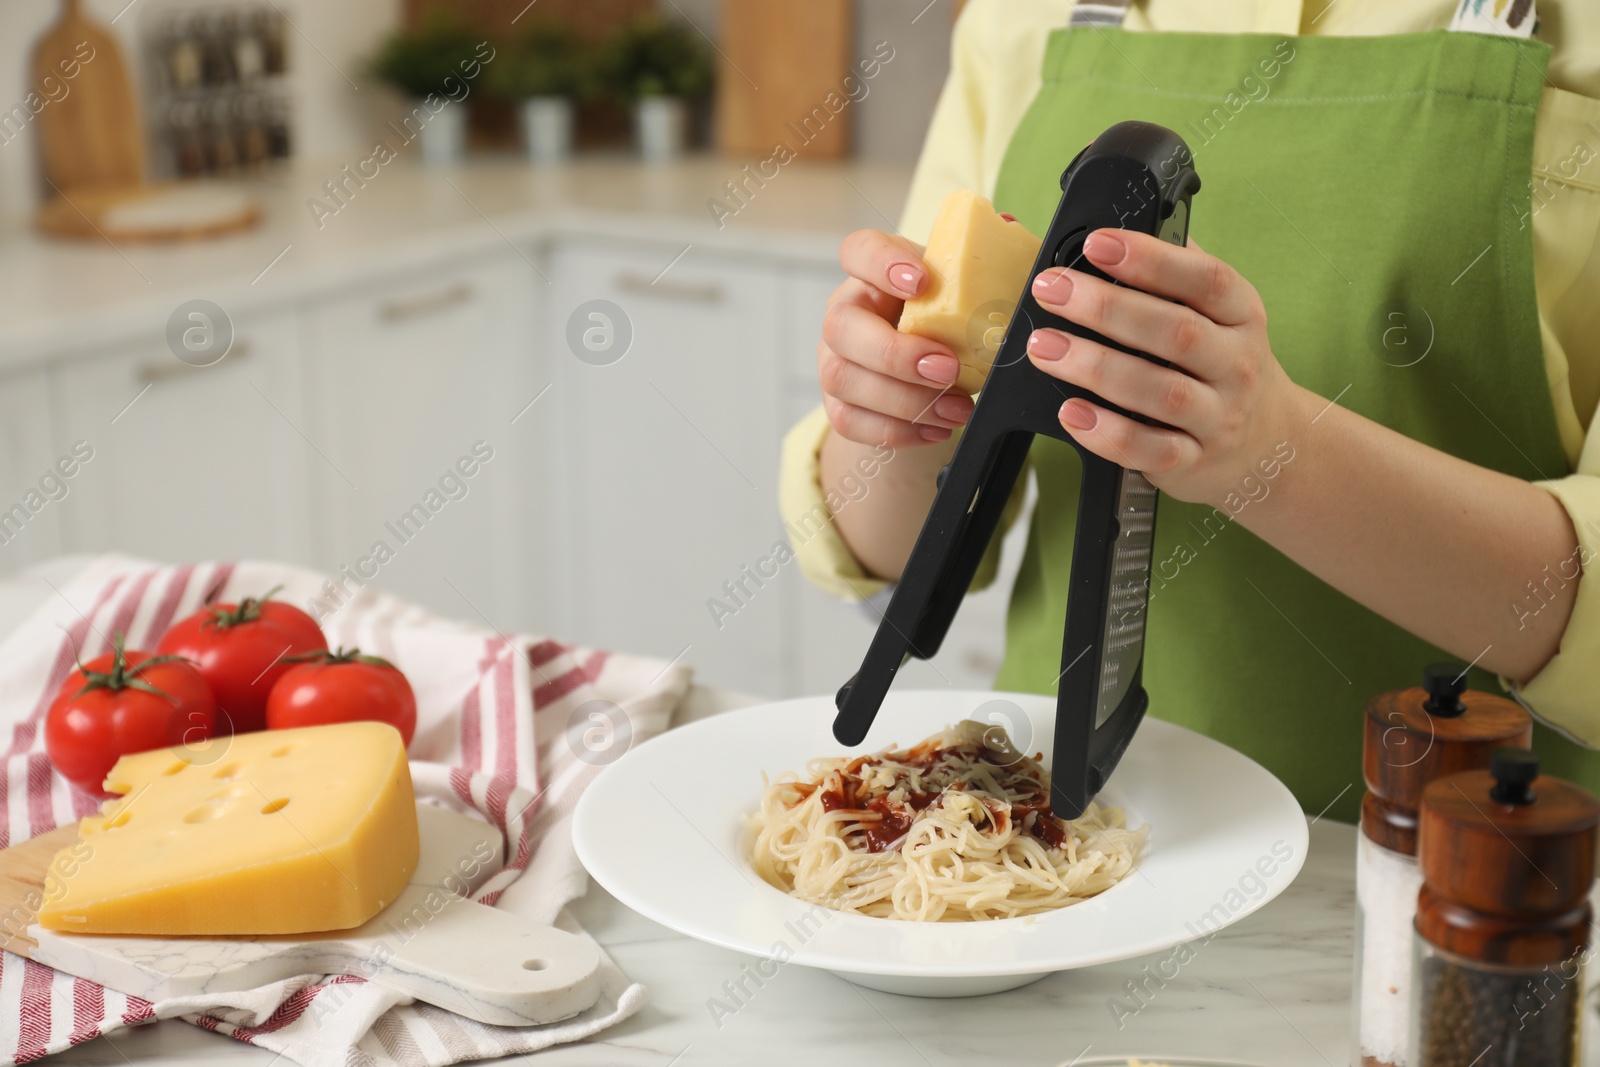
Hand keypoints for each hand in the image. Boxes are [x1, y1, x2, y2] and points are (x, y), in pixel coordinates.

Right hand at [818, 229, 974, 447]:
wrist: (927, 370)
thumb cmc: (947, 320)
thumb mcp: (966, 288)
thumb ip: (984, 262)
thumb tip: (1011, 227)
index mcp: (874, 273)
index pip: (859, 250)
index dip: (882, 263)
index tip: (921, 282)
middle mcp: (848, 312)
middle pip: (840, 326)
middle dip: (895, 353)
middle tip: (947, 368)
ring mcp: (836, 359)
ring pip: (843, 379)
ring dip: (904, 400)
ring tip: (956, 408)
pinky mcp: (839, 403)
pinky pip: (849, 421)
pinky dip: (897, 431)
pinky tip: (937, 429)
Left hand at [1025, 229, 1310, 506]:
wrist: (1267, 441)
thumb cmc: (1221, 364)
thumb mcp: (1218, 313)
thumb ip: (1175, 272)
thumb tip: (1116, 227)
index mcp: (1240, 315)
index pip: (1205, 279)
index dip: (1151, 260)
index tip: (1098, 244)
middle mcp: (1235, 364)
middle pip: (1174, 333)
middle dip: (1106, 308)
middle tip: (1051, 290)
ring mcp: (1217, 417)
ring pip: (1158, 392)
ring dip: (1095, 367)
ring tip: (1044, 346)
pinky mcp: (1193, 462)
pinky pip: (1149, 450)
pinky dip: (1107, 433)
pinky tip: (1072, 412)